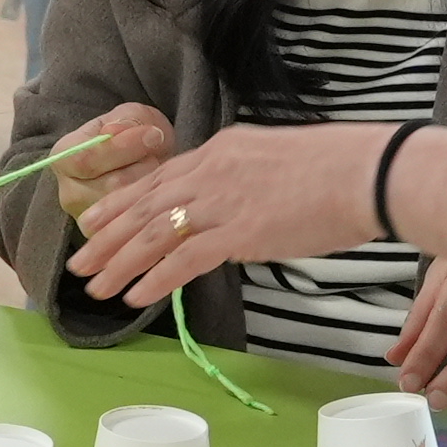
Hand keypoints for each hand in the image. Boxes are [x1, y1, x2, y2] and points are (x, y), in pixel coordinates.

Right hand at [47, 102, 182, 213]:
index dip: (123, 147)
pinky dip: (154, 203)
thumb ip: (126, 120)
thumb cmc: (133, 136)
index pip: (86, 158)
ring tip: (155, 169)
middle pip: (113, 184)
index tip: (153, 134)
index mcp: (64, 157)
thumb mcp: (131, 116)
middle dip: (144, 165)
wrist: (139, 161)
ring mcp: (87, 221)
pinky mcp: (109, 240)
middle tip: (158, 153)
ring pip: (130, 205)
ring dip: (152, 184)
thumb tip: (115, 132)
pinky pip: (139, 223)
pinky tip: (156, 190)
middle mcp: (69, 193)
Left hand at [67, 120, 374, 308]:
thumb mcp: (276, 162)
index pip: (158, 179)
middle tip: (78, 262)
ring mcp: (222, 201)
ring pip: (153, 234)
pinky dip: (154, 279)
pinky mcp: (238, 232)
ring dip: (119, 263)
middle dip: (106, 237)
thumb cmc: (338, 170)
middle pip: (144, 207)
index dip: (121, 204)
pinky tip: (134, 296)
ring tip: (93, 286)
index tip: (93, 222)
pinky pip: (183, 259)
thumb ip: (244, 181)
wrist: (367, 173)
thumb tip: (233, 208)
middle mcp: (211, 171)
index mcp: (220, 150)